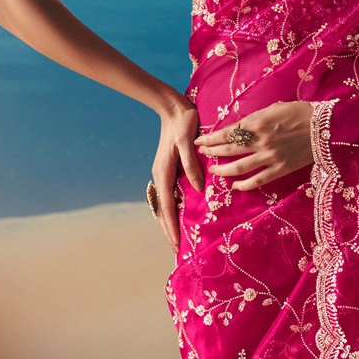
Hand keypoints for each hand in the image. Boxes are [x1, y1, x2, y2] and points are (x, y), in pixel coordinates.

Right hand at [150, 91, 203, 250]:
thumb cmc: (183, 123)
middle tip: (176, 250)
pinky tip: (180, 217)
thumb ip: (192, 165)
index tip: (176, 243)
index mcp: (163, 172)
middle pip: (163, 210)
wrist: (173, 108)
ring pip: (164, 205)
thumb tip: (197, 188)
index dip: (171, 226)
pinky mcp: (170, 170)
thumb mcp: (188, 141)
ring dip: (170, 223)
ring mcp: (164, 174)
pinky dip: (173, 210)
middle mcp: (161, 176)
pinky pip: (170, 196)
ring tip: (177, 240)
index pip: (167, 206)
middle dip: (169, 230)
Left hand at [195, 100, 314, 191]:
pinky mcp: (281, 169)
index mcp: (258, 122)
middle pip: (228, 149)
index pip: (227, 132)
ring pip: (238, 167)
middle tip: (202, 154)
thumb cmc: (300, 113)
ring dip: (222, 169)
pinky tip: (235, 186)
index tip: (200, 141)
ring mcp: (270, 156)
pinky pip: (258, 180)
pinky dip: (244, 185)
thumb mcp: (273, 109)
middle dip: (212, 152)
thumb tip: (238, 128)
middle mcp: (260, 140)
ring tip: (213, 170)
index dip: (211, 138)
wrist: (325, 126)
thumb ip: (255, 119)